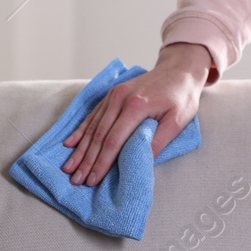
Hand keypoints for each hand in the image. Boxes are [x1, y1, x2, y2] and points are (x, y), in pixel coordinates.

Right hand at [61, 44, 211, 185]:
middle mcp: (120, 99)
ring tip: (69, 167)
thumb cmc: (181, 97)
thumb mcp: (177, 121)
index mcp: (136, 106)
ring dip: (80, 149)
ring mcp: (114, 95)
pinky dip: (81, 130)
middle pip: (99, 135)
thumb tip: (140, 162)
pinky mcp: (112, 94)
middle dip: (86, 160)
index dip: (102, 162)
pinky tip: (70, 143)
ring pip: (93, 126)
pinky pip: (93, 115)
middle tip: (76, 180)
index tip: (93, 180)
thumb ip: (158, 141)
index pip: (114, 140)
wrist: (179, 70)